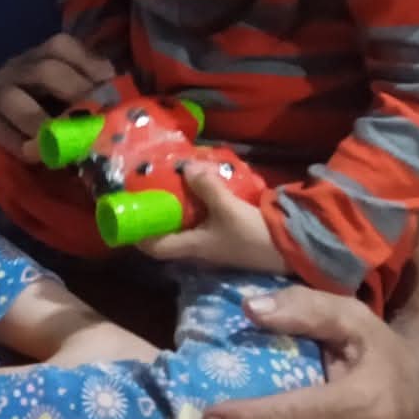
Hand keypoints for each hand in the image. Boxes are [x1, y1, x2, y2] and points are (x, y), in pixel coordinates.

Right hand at [0, 34, 114, 156]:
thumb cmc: (23, 104)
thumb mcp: (48, 89)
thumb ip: (79, 89)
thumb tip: (123, 100)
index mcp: (37, 58)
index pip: (62, 47)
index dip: (88, 63)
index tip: (108, 83)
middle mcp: (15, 70)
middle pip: (43, 69)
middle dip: (72, 91)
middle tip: (93, 118)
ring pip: (12, 99)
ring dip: (41, 123)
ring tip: (62, 146)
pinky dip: (17, 145)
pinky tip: (36, 157)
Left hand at [140, 164, 287, 272]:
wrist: (290, 249)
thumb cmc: (252, 234)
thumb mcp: (227, 208)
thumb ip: (206, 188)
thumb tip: (185, 168)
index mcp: (191, 247)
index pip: (154, 248)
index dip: (137, 235)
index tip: (127, 213)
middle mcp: (198, 250)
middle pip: (168, 236)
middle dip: (158, 215)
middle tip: (150, 189)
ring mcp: (213, 245)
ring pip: (186, 228)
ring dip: (178, 210)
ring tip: (172, 184)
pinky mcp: (227, 238)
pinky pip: (203, 223)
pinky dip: (197, 209)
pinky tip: (200, 190)